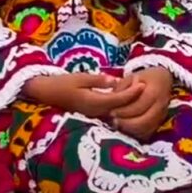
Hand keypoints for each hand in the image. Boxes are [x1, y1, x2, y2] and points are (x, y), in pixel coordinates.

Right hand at [24, 73, 143, 118]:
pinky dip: (118, 105)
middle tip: (144, 87)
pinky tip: (124, 97)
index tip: (143, 84)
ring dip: (127, 102)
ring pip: (116, 111)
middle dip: (133, 99)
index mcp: (93, 102)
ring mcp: (94, 115)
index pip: (118, 100)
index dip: (132, 93)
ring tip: (138, 91)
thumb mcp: (81, 77)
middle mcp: (95, 112)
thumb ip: (98, 81)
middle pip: (120, 108)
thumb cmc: (62, 83)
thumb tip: (115, 81)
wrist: (46, 93)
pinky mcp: (92, 114)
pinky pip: (110, 111)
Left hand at [111, 68, 172, 140]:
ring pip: (147, 129)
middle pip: (144, 121)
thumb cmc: (145, 78)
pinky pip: (149, 132)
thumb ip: (122, 89)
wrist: (163, 79)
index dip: (123, 111)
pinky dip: (137, 133)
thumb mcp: (132, 77)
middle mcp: (160, 105)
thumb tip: (111, 102)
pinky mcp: (160, 122)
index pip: (138, 106)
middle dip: (126, 123)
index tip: (111, 112)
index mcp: (153, 91)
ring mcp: (162, 115)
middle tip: (113, 121)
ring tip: (119, 125)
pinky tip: (127, 128)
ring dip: (131, 130)